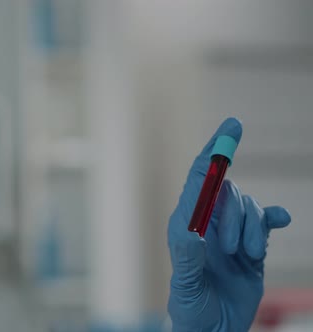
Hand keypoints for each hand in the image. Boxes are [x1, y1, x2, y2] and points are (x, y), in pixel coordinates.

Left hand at [167, 118, 290, 330]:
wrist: (213, 330)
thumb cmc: (190, 307)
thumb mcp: (185, 283)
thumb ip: (187, 254)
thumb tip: (192, 228)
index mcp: (185, 222)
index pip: (200, 177)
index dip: (216, 149)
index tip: (234, 124)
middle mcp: (206, 221)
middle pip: (228, 191)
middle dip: (235, 215)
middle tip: (232, 248)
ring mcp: (230, 232)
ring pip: (250, 207)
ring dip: (252, 229)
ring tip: (244, 256)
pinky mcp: (251, 246)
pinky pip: (267, 222)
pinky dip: (273, 221)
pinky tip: (281, 222)